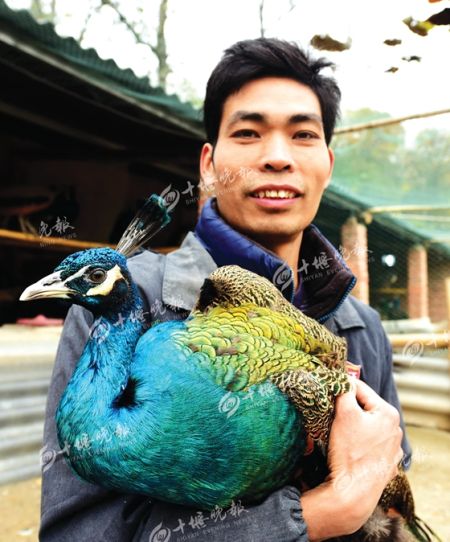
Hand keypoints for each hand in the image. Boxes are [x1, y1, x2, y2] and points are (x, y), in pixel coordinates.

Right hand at [302, 379, 403, 539]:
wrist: (353, 492)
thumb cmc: (349, 451)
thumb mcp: (344, 413)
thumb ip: (344, 391)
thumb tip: (342, 380)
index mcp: (388, 413)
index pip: (360, 389)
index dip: (341, 387)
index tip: (327, 389)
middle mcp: (395, 429)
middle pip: (365, 408)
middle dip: (348, 408)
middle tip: (331, 412)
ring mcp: (392, 448)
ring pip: (368, 426)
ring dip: (354, 425)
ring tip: (338, 431)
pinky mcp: (386, 464)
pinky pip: (370, 444)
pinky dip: (360, 442)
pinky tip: (349, 448)